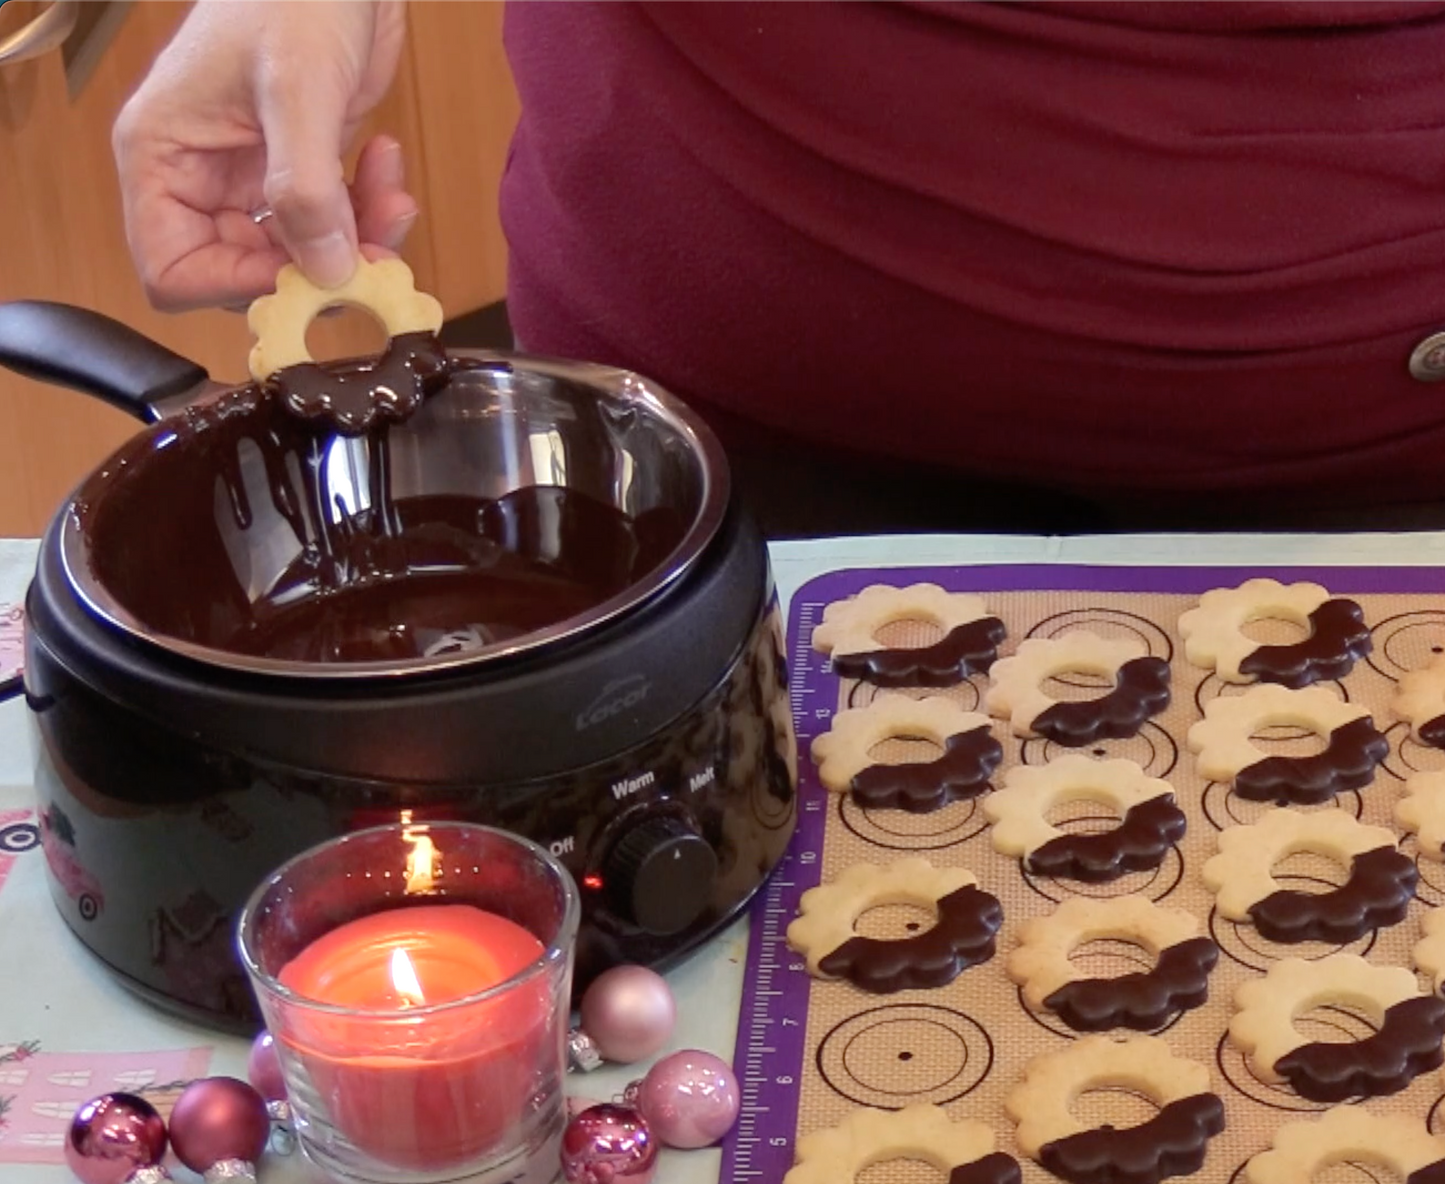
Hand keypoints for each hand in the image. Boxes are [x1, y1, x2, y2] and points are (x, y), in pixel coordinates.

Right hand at [113, 0, 412, 311]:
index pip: (173, 270)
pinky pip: (333, 226)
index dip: (238, 286)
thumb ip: (306, 187)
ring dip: (355, 243)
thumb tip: (324, 271)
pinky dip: (369, 213)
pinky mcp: (301, 170)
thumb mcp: (297, 88)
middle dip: (314, 270)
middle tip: (373, 252)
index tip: (305, 274)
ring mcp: (251, 176)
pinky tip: (386, 164)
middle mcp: (200, 177)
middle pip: (246, 274)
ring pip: (299, 257)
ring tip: (392, 197)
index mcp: (163, 157)